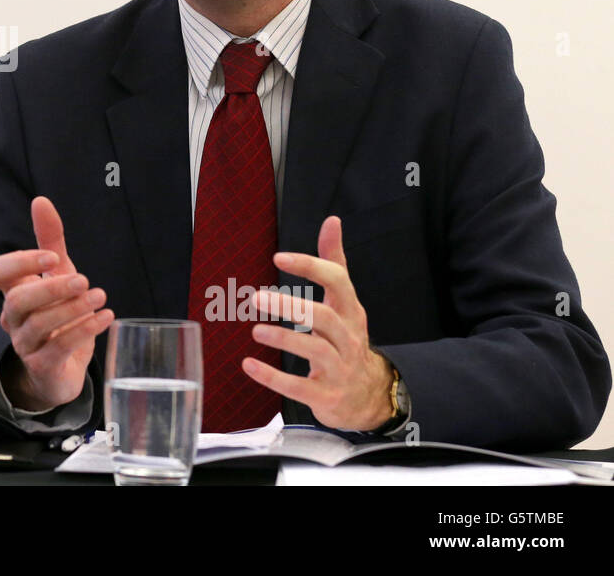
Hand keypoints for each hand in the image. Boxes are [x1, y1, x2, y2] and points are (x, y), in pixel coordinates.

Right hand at [0, 196, 113, 410]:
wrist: (60, 370)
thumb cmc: (57, 316)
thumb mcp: (58, 275)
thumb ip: (50, 240)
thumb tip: (40, 201)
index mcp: (14, 291)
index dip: (20, 262)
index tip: (52, 257)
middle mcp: (14, 318)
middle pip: (17, 301)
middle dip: (51, 288)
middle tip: (83, 280)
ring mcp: (26, 344)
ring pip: (38, 325)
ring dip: (71, 309)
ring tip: (99, 297)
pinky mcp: (43, 367)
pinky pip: (58, 349)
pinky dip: (83, 331)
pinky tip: (105, 317)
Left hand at [241, 215, 393, 430]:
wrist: (367, 396)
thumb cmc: (346, 339)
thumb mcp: (344, 302)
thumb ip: (334, 262)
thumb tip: (332, 220)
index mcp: (351, 311)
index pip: (337, 282)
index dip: (310, 268)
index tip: (278, 258)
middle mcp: (348, 338)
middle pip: (324, 317)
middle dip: (292, 306)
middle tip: (257, 298)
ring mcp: (340, 368)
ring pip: (316, 350)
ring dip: (284, 339)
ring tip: (255, 330)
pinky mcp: (327, 396)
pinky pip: (300, 387)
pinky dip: (273, 377)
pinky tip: (248, 366)